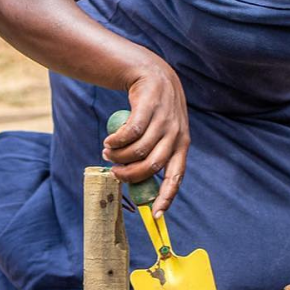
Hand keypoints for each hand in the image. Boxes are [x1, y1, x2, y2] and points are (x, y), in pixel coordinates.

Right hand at [103, 61, 189, 217]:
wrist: (153, 74)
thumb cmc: (155, 111)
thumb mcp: (164, 131)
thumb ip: (156, 153)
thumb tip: (137, 182)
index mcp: (181, 145)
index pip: (176, 177)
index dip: (167, 197)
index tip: (156, 215)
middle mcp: (176, 134)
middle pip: (151, 166)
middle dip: (129, 173)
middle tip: (115, 171)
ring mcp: (163, 120)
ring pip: (138, 150)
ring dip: (118, 156)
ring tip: (107, 152)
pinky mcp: (149, 107)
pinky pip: (130, 132)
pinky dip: (116, 141)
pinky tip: (109, 141)